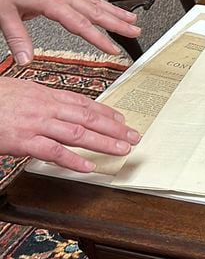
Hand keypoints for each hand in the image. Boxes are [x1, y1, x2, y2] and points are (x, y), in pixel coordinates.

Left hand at [0, 0, 140, 65]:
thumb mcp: (3, 12)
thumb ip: (17, 38)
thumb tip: (26, 59)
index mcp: (51, 1)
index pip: (81, 25)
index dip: (99, 39)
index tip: (113, 49)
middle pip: (96, 11)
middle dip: (118, 23)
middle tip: (136, 31)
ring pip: (94, 0)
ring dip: (114, 11)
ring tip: (131, 19)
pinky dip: (98, 1)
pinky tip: (102, 6)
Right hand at [0, 78, 140, 171]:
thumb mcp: (18, 91)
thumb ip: (39, 100)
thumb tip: (57, 107)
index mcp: (43, 93)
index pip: (83, 103)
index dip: (105, 112)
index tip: (121, 119)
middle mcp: (44, 106)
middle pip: (87, 117)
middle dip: (114, 127)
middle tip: (133, 135)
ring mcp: (36, 124)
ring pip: (78, 133)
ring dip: (103, 142)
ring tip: (122, 149)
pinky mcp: (24, 141)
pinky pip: (54, 152)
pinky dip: (74, 160)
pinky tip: (89, 166)